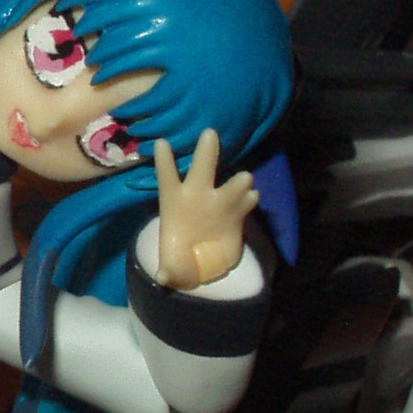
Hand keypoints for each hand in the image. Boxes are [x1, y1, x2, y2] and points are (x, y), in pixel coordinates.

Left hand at [154, 129, 258, 290]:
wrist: (201, 262)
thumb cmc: (179, 254)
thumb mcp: (171, 266)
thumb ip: (168, 270)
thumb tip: (163, 279)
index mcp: (174, 200)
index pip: (167, 175)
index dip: (164, 160)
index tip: (160, 142)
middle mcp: (197, 194)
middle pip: (201, 168)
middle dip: (206, 152)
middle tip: (209, 134)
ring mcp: (220, 201)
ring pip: (230, 185)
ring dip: (237, 183)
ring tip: (243, 180)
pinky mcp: (238, 212)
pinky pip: (245, 202)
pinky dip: (249, 200)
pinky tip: (252, 198)